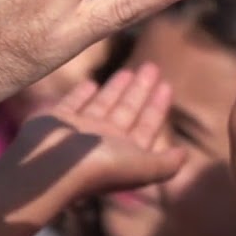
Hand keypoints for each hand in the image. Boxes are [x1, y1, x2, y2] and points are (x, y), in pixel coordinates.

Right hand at [14, 64, 182, 198]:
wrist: (49, 169)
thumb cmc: (98, 167)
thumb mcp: (142, 167)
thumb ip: (166, 163)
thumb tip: (186, 155)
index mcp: (125, 152)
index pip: (146, 125)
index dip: (157, 107)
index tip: (166, 85)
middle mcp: (104, 142)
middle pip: (128, 110)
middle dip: (141, 90)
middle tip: (152, 66)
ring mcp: (80, 131)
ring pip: (104, 104)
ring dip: (117, 88)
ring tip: (130, 69)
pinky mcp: (57, 120)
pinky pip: (74, 102)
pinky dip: (83, 93)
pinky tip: (92, 82)